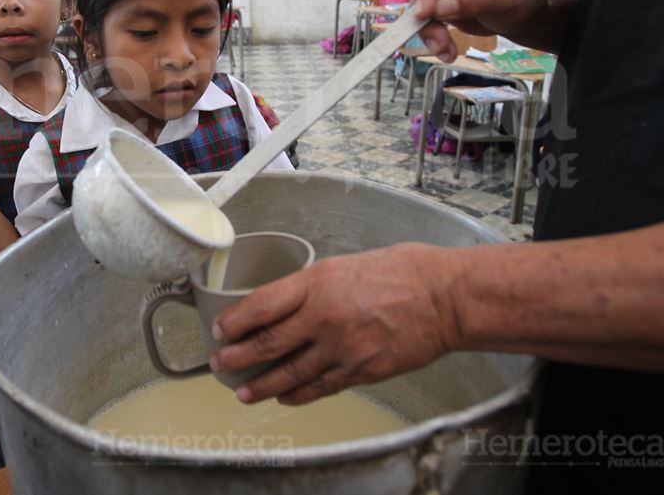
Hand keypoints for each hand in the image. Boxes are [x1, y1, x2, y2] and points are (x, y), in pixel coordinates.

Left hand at [210, 244, 459, 405]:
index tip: (219, 329)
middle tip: (220, 364)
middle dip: (236, 358)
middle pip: (266, 343)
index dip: (234, 322)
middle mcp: (323, 316)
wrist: (444, 297)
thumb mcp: (344, 265)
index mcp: (316, 282)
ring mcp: (342, 347)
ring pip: (289, 373)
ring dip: (262, 385)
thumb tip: (283, 303)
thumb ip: (311, 286)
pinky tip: (285, 397)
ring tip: (244, 392)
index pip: (260, 305)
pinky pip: (320, 387)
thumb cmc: (401, 273)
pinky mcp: (361, 371)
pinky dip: (298, 394)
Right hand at [411, 0, 547, 60]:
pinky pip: (426, 14)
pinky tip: (445, 48)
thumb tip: (438, 7)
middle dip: (428, 13)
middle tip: (438, 40)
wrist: (527, 11)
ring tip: (445, 48)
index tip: (424, 12)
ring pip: (421, 0)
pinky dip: (432, 33)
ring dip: (429, 28)